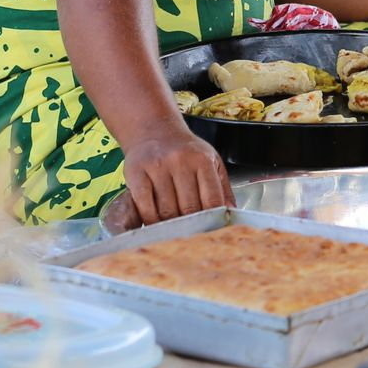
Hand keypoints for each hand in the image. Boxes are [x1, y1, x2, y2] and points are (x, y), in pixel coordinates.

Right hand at [108, 123, 231, 229]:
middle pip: (189, 208)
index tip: (211, 232)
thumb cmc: (187, 151)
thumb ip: (222, 188)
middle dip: (191, 226)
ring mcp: (157, 166)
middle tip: (191, 236)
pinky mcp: (136, 173)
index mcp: (202, 160)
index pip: (211, 199)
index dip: (212, 220)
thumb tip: (232, 213)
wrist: (155, 131)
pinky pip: (145, 206)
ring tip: (173, 231)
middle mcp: (180, 161)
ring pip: (166, 210)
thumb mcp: (211, 162)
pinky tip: (154, 223)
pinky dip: (150, 220)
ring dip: (170, 226)